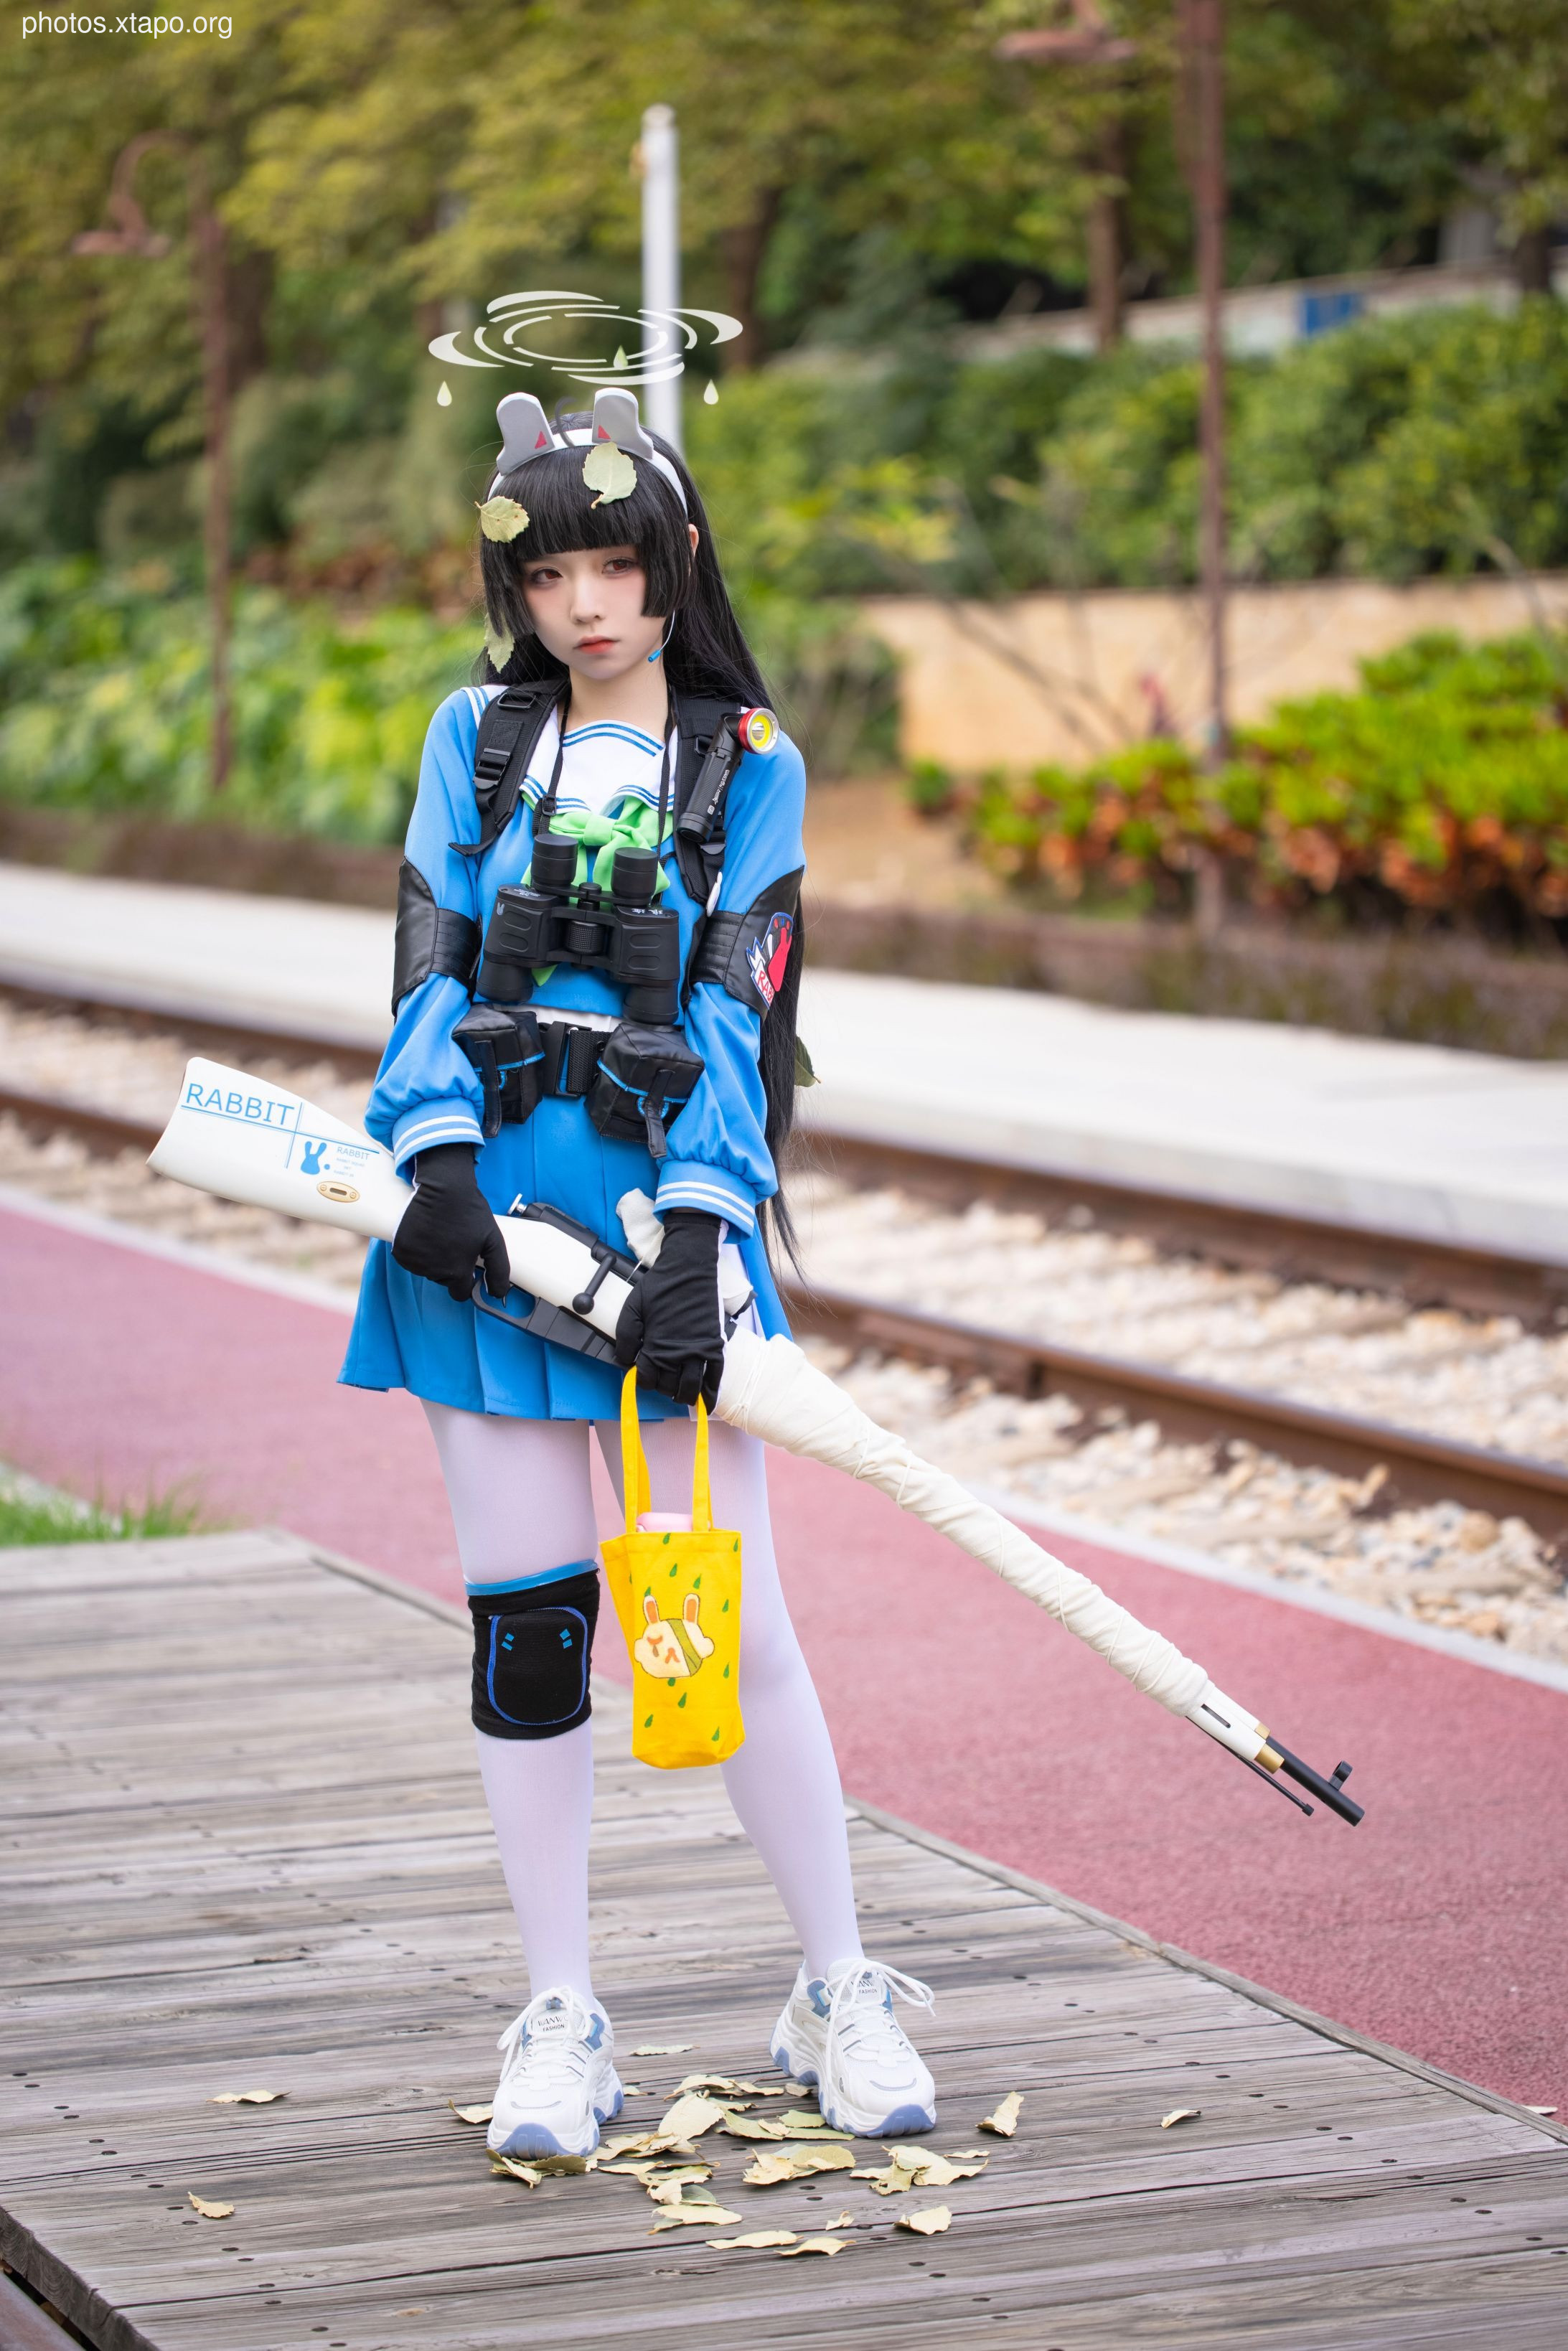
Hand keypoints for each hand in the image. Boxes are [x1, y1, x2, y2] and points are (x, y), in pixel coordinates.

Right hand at [392, 1142, 509, 1303]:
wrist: (443, 1188)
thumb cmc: (470, 1212)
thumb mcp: (493, 1241)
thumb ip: (498, 1271)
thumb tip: (496, 1294)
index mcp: (457, 1272)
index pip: (460, 1293)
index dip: (465, 1281)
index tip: (465, 1266)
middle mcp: (434, 1271)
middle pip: (443, 1280)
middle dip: (449, 1266)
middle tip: (454, 1241)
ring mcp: (415, 1261)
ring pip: (426, 1270)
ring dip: (432, 1258)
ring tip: (440, 1234)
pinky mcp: (401, 1251)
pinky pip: (410, 1259)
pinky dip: (416, 1250)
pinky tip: (425, 1234)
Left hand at [614, 1209, 723, 1407]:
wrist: (688, 1268)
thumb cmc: (659, 1286)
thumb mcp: (631, 1308)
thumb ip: (624, 1337)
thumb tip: (623, 1362)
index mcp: (654, 1345)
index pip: (647, 1379)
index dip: (642, 1380)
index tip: (643, 1374)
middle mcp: (677, 1353)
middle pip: (668, 1386)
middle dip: (662, 1387)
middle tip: (661, 1379)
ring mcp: (698, 1350)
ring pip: (690, 1387)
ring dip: (684, 1396)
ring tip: (680, 1396)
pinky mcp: (714, 1344)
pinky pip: (715, 1376)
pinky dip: (711, 1392)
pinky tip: (706, 1402)